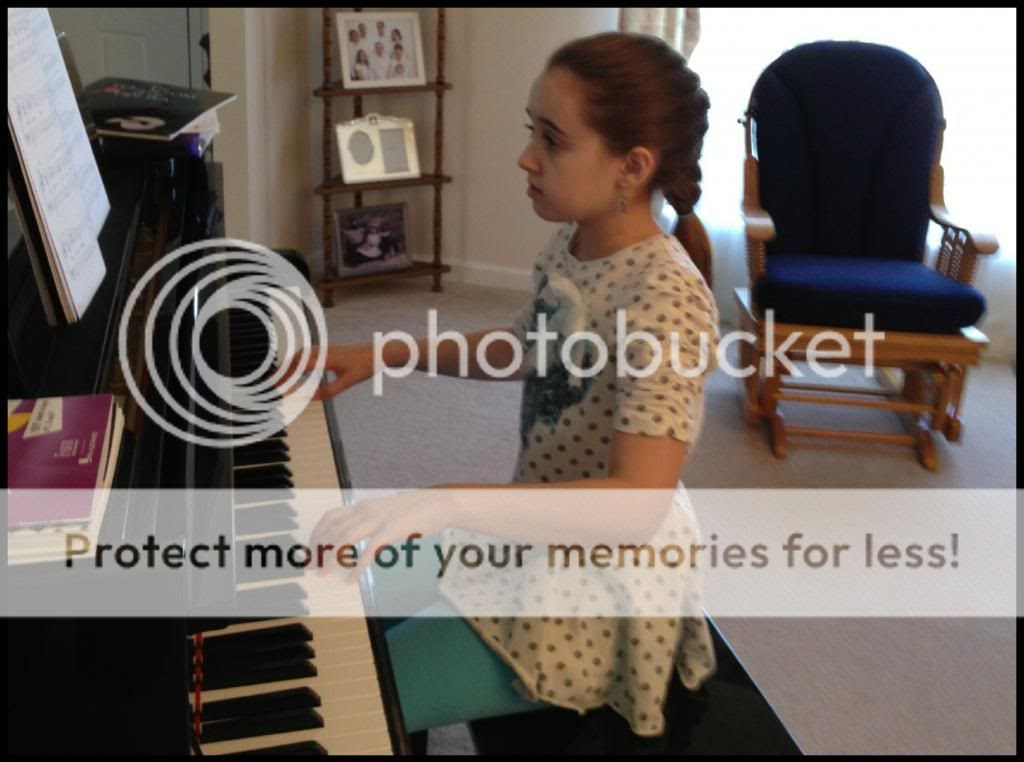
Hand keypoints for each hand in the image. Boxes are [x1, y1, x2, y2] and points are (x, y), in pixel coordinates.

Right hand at [279, 344, 375, 400]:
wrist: (378, 352)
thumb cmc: (365, 365)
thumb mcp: (348, 382)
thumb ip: (328, 391)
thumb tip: (310, 399)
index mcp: (325, 358)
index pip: (299, 366)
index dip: (285, 375)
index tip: (276, 384)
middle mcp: (322, 351)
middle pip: (296, 359)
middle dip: (283, 370)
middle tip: (273, 383)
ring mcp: (325, 349)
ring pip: (301, 354)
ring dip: (290, 364)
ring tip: (281, 376)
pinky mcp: (328, 350)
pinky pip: (307, 353)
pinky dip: (298, 361)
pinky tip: (298, 368)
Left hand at [309, 488, 460, 582]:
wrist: (440, 504)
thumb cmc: (416, 510)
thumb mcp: (387, 512)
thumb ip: (371, 521)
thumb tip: (358, 534)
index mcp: (364, 506)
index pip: (331, 517)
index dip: (317, 534)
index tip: (311, 549)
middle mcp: (366, 510)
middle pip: (333, 529)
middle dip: (319, 550)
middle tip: (313, 567)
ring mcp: (378, 519)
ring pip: (344, 538)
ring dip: (331, 558)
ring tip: (325, 573)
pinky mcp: (391, 530)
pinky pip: (368, 551)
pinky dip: (357, 567)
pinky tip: (353, 580)